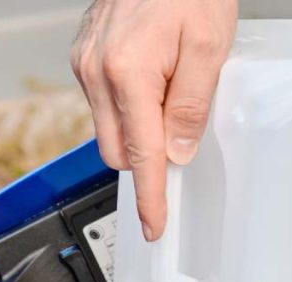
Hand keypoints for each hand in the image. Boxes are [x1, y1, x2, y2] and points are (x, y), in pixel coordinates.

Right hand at [71, 0, 236, 240]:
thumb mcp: (210, 45)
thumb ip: (191, 105)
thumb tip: (177, 153)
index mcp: (128, 72)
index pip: (140, 156)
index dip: (151, 197)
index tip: (153, 225)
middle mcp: (96, 71)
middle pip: (116, 151)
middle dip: (146, 158)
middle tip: (180, 132)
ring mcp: (84, 63)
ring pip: (107, 128)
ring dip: (136, 129)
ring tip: (167, 88)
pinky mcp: (82, 55)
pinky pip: (101, 103)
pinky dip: (125, 106)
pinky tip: (149, 78)